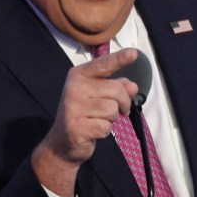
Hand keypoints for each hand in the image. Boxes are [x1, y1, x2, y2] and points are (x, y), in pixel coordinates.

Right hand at [31, 48, 138, 196]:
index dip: (120, 59)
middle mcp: (74, 87)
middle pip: (116, 90)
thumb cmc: (84, 114)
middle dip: (123, 103)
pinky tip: (93, 130)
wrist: (62, 143)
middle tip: (118, 111)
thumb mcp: (99, 96)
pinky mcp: (76, 126)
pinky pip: (106, 127)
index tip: (134, 53)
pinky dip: (104, 131)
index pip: (103, 65)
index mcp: (79, 75)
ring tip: (98, 120)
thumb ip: (116, 87)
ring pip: (112, 109)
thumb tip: (133, 86)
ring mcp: (73, 107)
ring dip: (111, 118)